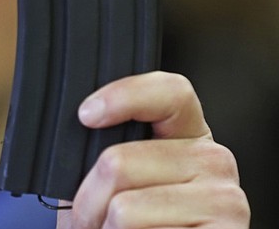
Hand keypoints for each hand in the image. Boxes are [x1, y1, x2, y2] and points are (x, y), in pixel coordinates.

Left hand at [57, 72, 249, 228]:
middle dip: (89, 198)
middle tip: (98, 216)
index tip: (87, 115)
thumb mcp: (114, 179)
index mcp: (188, 136)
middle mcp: (212, 162)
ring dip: (104, 227)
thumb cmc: (123, 225)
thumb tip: (84, 123)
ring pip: (123, 207)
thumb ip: (108, 148)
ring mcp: (224, 201)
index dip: (125, 96)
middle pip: (119, 161)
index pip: (170, 92)